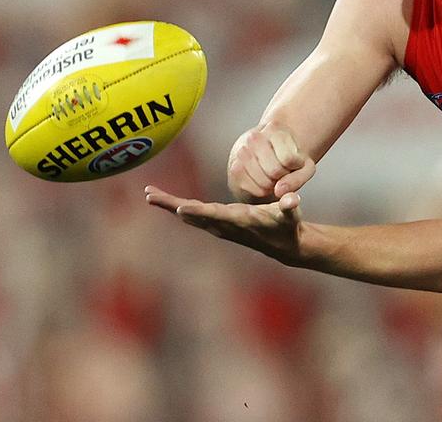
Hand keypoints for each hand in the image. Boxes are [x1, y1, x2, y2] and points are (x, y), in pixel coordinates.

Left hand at [145, 185, 304, 264]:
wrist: (284, 245)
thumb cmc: (288, 225)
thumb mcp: (291, 214)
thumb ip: (290, 205)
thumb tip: (292, 199)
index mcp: (239, 220)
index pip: (215, 215)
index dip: (198, 212)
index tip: (180, 208)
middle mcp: (224, 224)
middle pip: (193, 214)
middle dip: (171, 204)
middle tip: (149, 195)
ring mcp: (219, 226)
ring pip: (190, 215)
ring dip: (169, 205)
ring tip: (150, 194)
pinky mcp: (218, 225)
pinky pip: (194, 215)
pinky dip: (179, 207)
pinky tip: (167, 202)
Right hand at [227, 121, 316, 202]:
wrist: (265, 154)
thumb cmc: (289, 159)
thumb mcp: (303, 166)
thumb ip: (298, 178)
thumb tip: (279, 190)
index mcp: (274, 129)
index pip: (288, 159)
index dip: (295, 166)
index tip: (293, 161)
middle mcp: (254, 138)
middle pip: (275, 171)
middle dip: (283, 176)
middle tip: (282, 170)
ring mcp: (241, 153)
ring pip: (264, 182)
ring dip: (273, 185)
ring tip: (273, 174)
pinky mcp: (234, 169)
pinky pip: (254, 190)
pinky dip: (263, 191)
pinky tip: (263, 180)